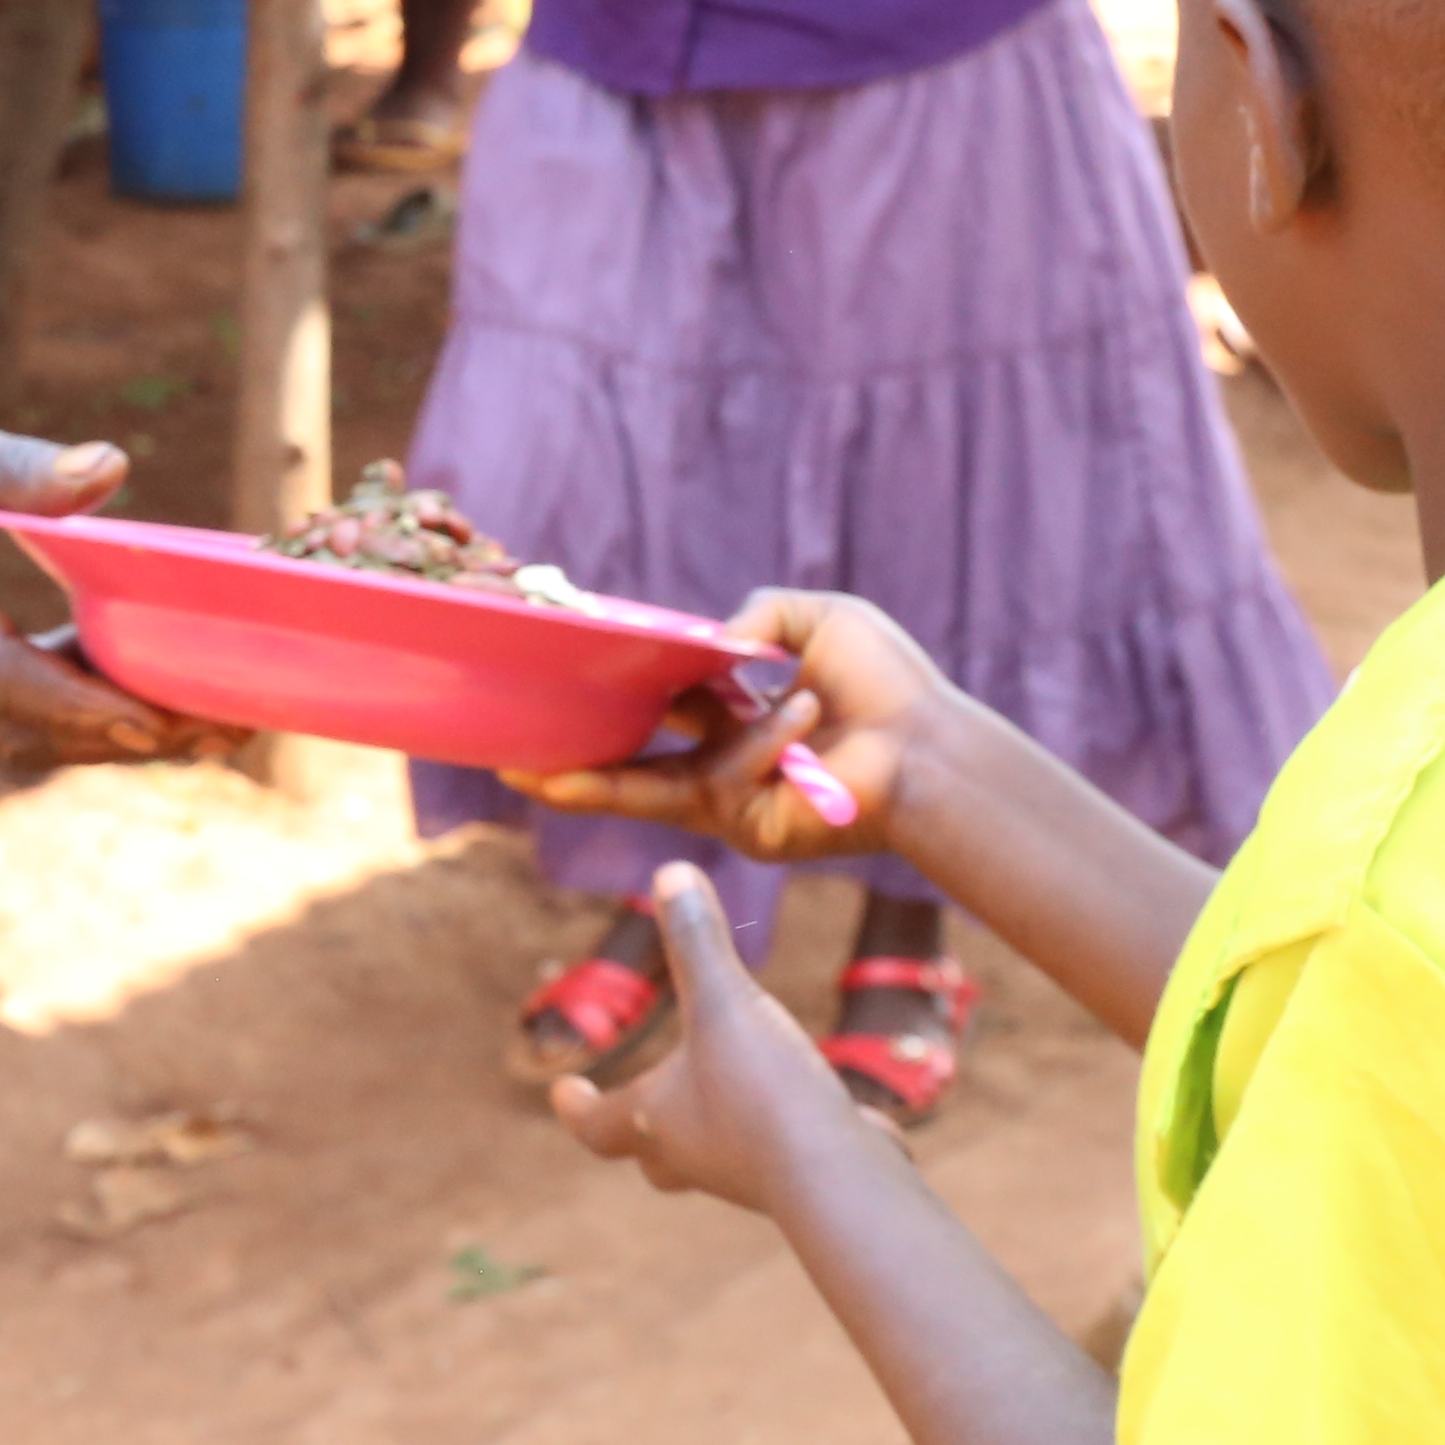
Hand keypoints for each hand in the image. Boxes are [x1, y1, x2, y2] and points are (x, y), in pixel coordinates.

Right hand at [0, 397, 222, 767]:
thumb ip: (11, 464)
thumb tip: (109, 469)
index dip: (84, 706)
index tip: (165, 718)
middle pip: (24, 727)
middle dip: (129, 737)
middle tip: (234, 730)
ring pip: (15, 736)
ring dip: (106, 737)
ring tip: (210, 725)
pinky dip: (65, 716)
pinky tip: (135, 695)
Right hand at [505, 588, 953, 863]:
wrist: (932, 747)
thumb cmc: (888, 683)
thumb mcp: (819, 617)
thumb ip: (757, 614)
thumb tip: (713, 641)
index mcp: (737, 711)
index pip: (658, 709)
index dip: (609, 702)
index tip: (559, 686)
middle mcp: (726, 760)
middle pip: (631, 770)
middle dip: (572, 771)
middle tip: (512, 764)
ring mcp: (733, 802)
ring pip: (657, 788)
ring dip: (661, 762)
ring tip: (695, 739)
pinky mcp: (749, 830)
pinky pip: (721, 783)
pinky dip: (763, 744)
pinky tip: (809, 719)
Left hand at [548, 866, 887, 1214]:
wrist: (836, 1178)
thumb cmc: (764, 1093)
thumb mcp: (726, 1002)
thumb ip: (697, 941)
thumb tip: (670, 871)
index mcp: (658, 1120)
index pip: (597, 1125)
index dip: (577, 1107)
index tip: (561, 1093)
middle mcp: (695, 1157)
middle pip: (651, 1155)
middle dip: (638, 1132)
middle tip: (630, 1114)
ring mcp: (747, 1176)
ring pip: (711, 1159)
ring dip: (706, 1131)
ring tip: (717, 1095)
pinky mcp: (796, 1180)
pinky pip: (772, 1157)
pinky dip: (771, 1134)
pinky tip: (800, 1107)